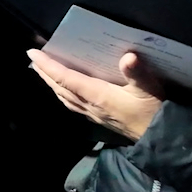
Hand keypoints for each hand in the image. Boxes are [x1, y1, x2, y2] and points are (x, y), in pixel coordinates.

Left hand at [27, 49, 165, 140]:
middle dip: (44, 73)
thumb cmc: (153, 111)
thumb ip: (138, 72)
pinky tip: (64, 92)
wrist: (158, 138)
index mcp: (97, 95)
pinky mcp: (98, 119)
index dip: (48, 65)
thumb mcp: (149, 88)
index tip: (33, 53)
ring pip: (64, 97)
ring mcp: (92, 114)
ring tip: (43, 73)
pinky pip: (72, 105)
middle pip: (59, 87)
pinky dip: (63, 94)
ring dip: (51, 84)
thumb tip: (128, 57)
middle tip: (33, 59)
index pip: (65, 77)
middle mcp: (89, 105)